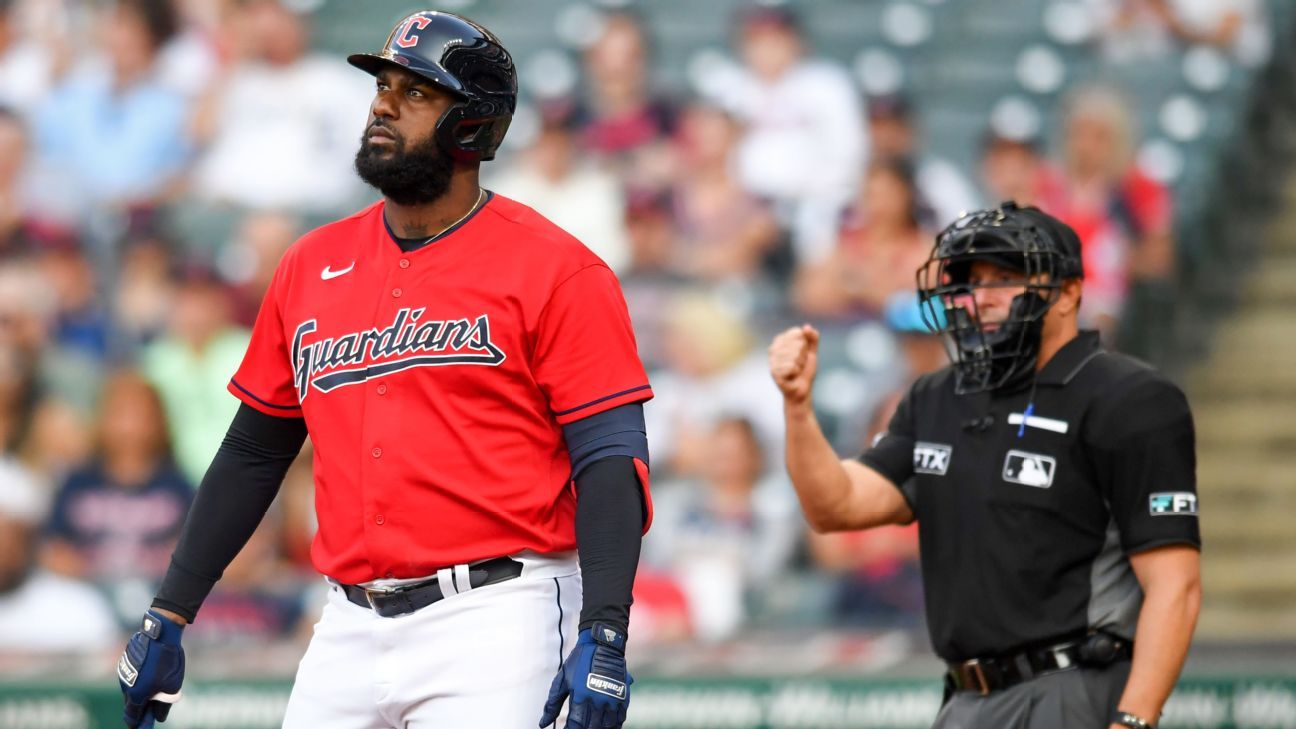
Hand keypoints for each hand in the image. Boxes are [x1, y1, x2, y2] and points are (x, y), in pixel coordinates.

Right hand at [118, 610, 185, 728]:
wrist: (160, 633)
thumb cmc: (167, 661)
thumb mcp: (172, 686)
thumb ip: (164, 704)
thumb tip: (160, 717)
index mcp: (135, 695)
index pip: (132, 716)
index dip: (137, 724)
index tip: (141, 728)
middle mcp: (125, 686)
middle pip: (131, 704)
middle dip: (140, 710)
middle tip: (149, 713)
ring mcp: (124, 672)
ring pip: (131, 689)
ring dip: (140, 693)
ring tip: (153, 693)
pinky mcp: (126, 661)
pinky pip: (132, 676)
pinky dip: (140, 680)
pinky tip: (150, 675)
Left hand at [539, 623, 631, 728]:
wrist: (602, 644)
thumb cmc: (579, 661)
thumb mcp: (562, 680)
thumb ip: (552, 704)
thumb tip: (542, 723)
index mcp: (580, 697)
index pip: (575, 726)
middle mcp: (597, 700)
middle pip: (592, 728)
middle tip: (580, 727)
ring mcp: (612, 699)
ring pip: (607, 725)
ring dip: (600, 728)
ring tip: (594, 726)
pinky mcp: (622, 696)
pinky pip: (620, 718)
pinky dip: (614, 724)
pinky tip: (608, 725)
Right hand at [769, 324, 819, 405]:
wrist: (801, 390)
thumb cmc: (805, 371)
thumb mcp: (811, 352)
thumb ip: (812, 338)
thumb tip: (807, 326)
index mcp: (781, 340)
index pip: (797, 333)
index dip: (804, 344)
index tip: (803, 353)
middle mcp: (773, 348)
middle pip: (797, 344)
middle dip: (803, 356)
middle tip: (799, 364)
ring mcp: (772, 360)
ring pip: (794, 355)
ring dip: (799, 365)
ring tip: (796, 370)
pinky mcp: (773, 371)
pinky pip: (791, 367)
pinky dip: (796, 372)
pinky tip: (792, 376)